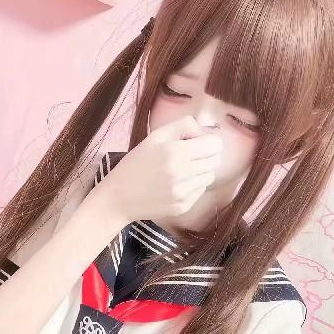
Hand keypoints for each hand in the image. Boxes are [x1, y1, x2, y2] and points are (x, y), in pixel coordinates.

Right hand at [100, 115, 222, 222]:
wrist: (118, 198)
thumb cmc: (136, 163)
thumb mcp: (155, 137)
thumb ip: (183, 126)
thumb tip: (206, 131)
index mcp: (175, 152)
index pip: (215, 144)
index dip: (209, 141)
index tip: (198, 142)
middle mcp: (182, 173)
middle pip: (215, 160)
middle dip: (206, 155)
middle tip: (190, 155)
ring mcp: (183, 192)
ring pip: (210, 176)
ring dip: (201, 171)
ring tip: (182, 170)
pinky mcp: (183, 206)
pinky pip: (201, 191)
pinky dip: (193, 185)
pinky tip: (176, 184)